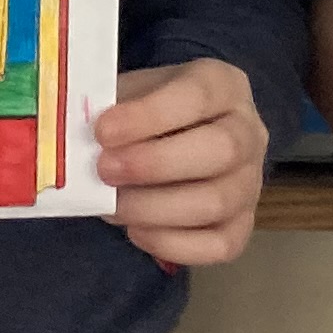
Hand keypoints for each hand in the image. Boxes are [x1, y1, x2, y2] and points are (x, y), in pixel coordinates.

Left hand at [98, 60, 267, 265]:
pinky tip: (136, 231)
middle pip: (221, 151)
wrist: (181, 134)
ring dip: (155, 209)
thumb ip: (113, 108)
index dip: (149, 116)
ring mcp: (251, 183)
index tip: (103, 131)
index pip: (197, 96)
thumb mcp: (134, 91)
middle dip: (155, 165)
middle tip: (104, 171)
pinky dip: (173, 244)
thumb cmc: (153, 110)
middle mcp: (249, 132)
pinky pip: (219, 245)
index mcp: (225, 86)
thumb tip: (81, 139)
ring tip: (111, 205)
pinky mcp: (242, 225)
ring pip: (217, 203)